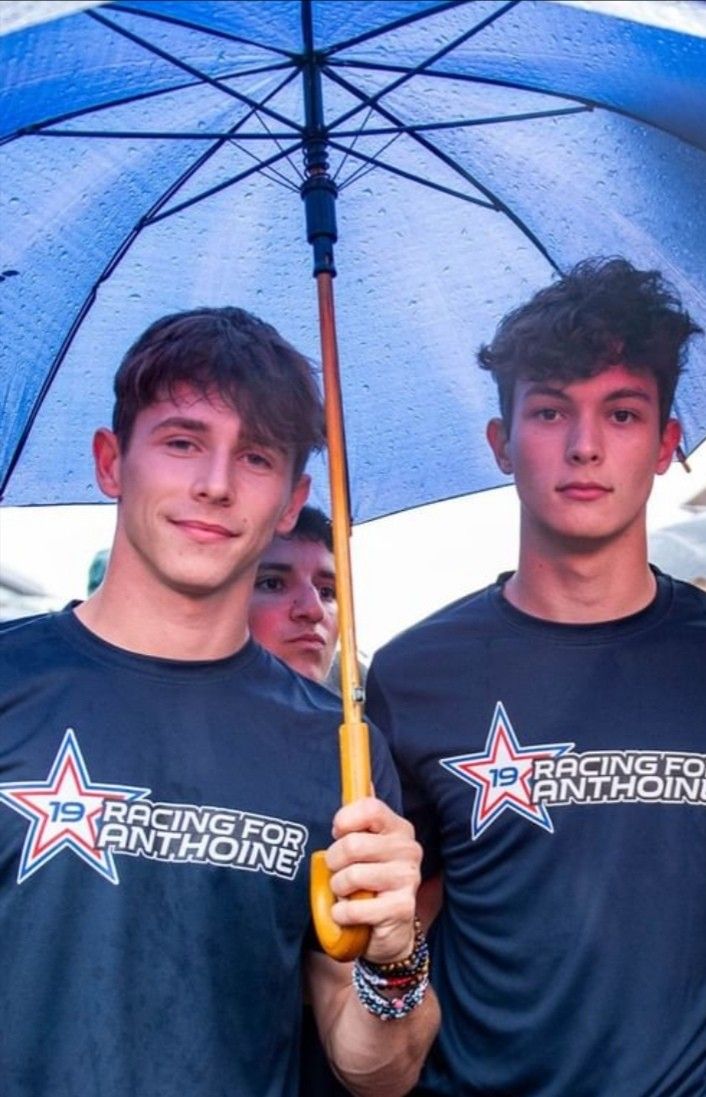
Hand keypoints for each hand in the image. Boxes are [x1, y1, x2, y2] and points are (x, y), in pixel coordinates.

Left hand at [324, 797, 420, 963]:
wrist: (389, 931)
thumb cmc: (370, 882)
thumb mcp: (366, 847)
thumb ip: (362, 817)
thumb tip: (362, 779)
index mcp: (399, 829)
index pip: (370, 808)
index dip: (345, 820)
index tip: (338, 833)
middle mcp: (409, 850)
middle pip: (353, 844)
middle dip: (334, 862)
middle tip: (338, 872)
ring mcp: (408, 879)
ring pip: (351, 876)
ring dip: (337, 889)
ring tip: (346, 893)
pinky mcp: (402, 908)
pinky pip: (355, 907)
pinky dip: (341, 913)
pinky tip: (348, 914)